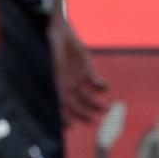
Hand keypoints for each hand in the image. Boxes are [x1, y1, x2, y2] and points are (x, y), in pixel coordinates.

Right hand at [48, 10, 109, 124]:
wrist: (60, 31)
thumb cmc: (52, 45)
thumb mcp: (53, 57)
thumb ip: (56, 68)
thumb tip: (57, 81)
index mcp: (57, 85)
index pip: (60, 106)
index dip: (64, 117)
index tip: (71, 126)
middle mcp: (68, 84)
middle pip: (77, 105)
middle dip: (85, 113)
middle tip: (94, 120)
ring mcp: (79, 78)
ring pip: (89, 96)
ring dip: (97, 104)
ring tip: (107, 109)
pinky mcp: (88, 69)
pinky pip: (96, 82)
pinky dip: (101, 86)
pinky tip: (105, 86)